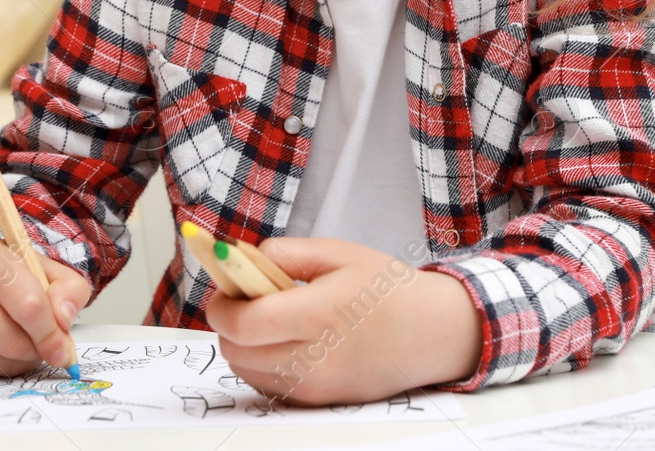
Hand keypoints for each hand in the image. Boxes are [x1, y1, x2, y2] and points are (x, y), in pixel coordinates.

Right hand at [0, 241, 91, 377]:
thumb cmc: (9, 279)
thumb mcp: (47, 272)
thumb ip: (69, 290)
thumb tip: (64, 320)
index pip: (29, 306)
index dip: (51, 334)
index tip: (63, 350)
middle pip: (12, 340)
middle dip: (35, 350)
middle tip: (41, 345)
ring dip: (18, 361)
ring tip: (19, 341)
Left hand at [203, 236, 482, 405]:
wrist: (433, 333)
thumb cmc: (387, 288)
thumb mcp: (339, 252)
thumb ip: (285, 251)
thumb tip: (241, 258)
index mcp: (319, 314)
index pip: (242, 324)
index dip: (221, 305)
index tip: (225, 287)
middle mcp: (314, 358)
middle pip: (235, 351)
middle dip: (230, 324)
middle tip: (247, 300)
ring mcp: (316, 387)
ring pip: (247, 371)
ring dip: (244, 344)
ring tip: (272, 320)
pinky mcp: (320, 402)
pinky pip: (269, 385)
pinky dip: (264, 364)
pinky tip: (288, 341)